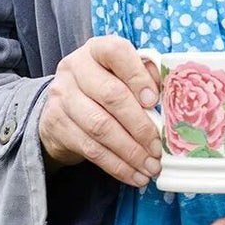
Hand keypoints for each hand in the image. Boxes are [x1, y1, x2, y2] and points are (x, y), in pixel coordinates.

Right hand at [38, 35, 160, 187]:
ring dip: (130, 151)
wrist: (61, 107)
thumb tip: (168, 92)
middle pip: (111, 96)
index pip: (117, 53)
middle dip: (140, 125)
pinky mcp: (56, 126)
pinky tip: (134, 175)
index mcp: (97, 49)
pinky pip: (90, 150)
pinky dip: (116, 166)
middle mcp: (75, 69)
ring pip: (100, 127)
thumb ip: (144, 75)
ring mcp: (62, 97)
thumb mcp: (122, 73)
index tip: (154, 101)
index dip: (138, 76)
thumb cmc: (105, 86)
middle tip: (159, 146)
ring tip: (151, 166)